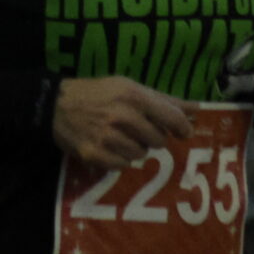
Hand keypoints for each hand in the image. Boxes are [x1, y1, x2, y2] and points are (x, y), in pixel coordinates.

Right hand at [51, 76, 194, 168]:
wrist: (56, 105)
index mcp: (133, 96)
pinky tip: (110, 147)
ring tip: (122, 138)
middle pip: (159, 140)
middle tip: (140, 131)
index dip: (182, 128)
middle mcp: (123, 117)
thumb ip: (164, 100)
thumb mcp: (129, 87)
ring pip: (141, 155)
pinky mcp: (96, 155)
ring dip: (136, 148)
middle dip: (153, 137)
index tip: (183, 132)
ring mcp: (109, 138)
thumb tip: (197, 108)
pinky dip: (120, 159)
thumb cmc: (98, 93)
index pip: (173, 118)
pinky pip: (123, 166)